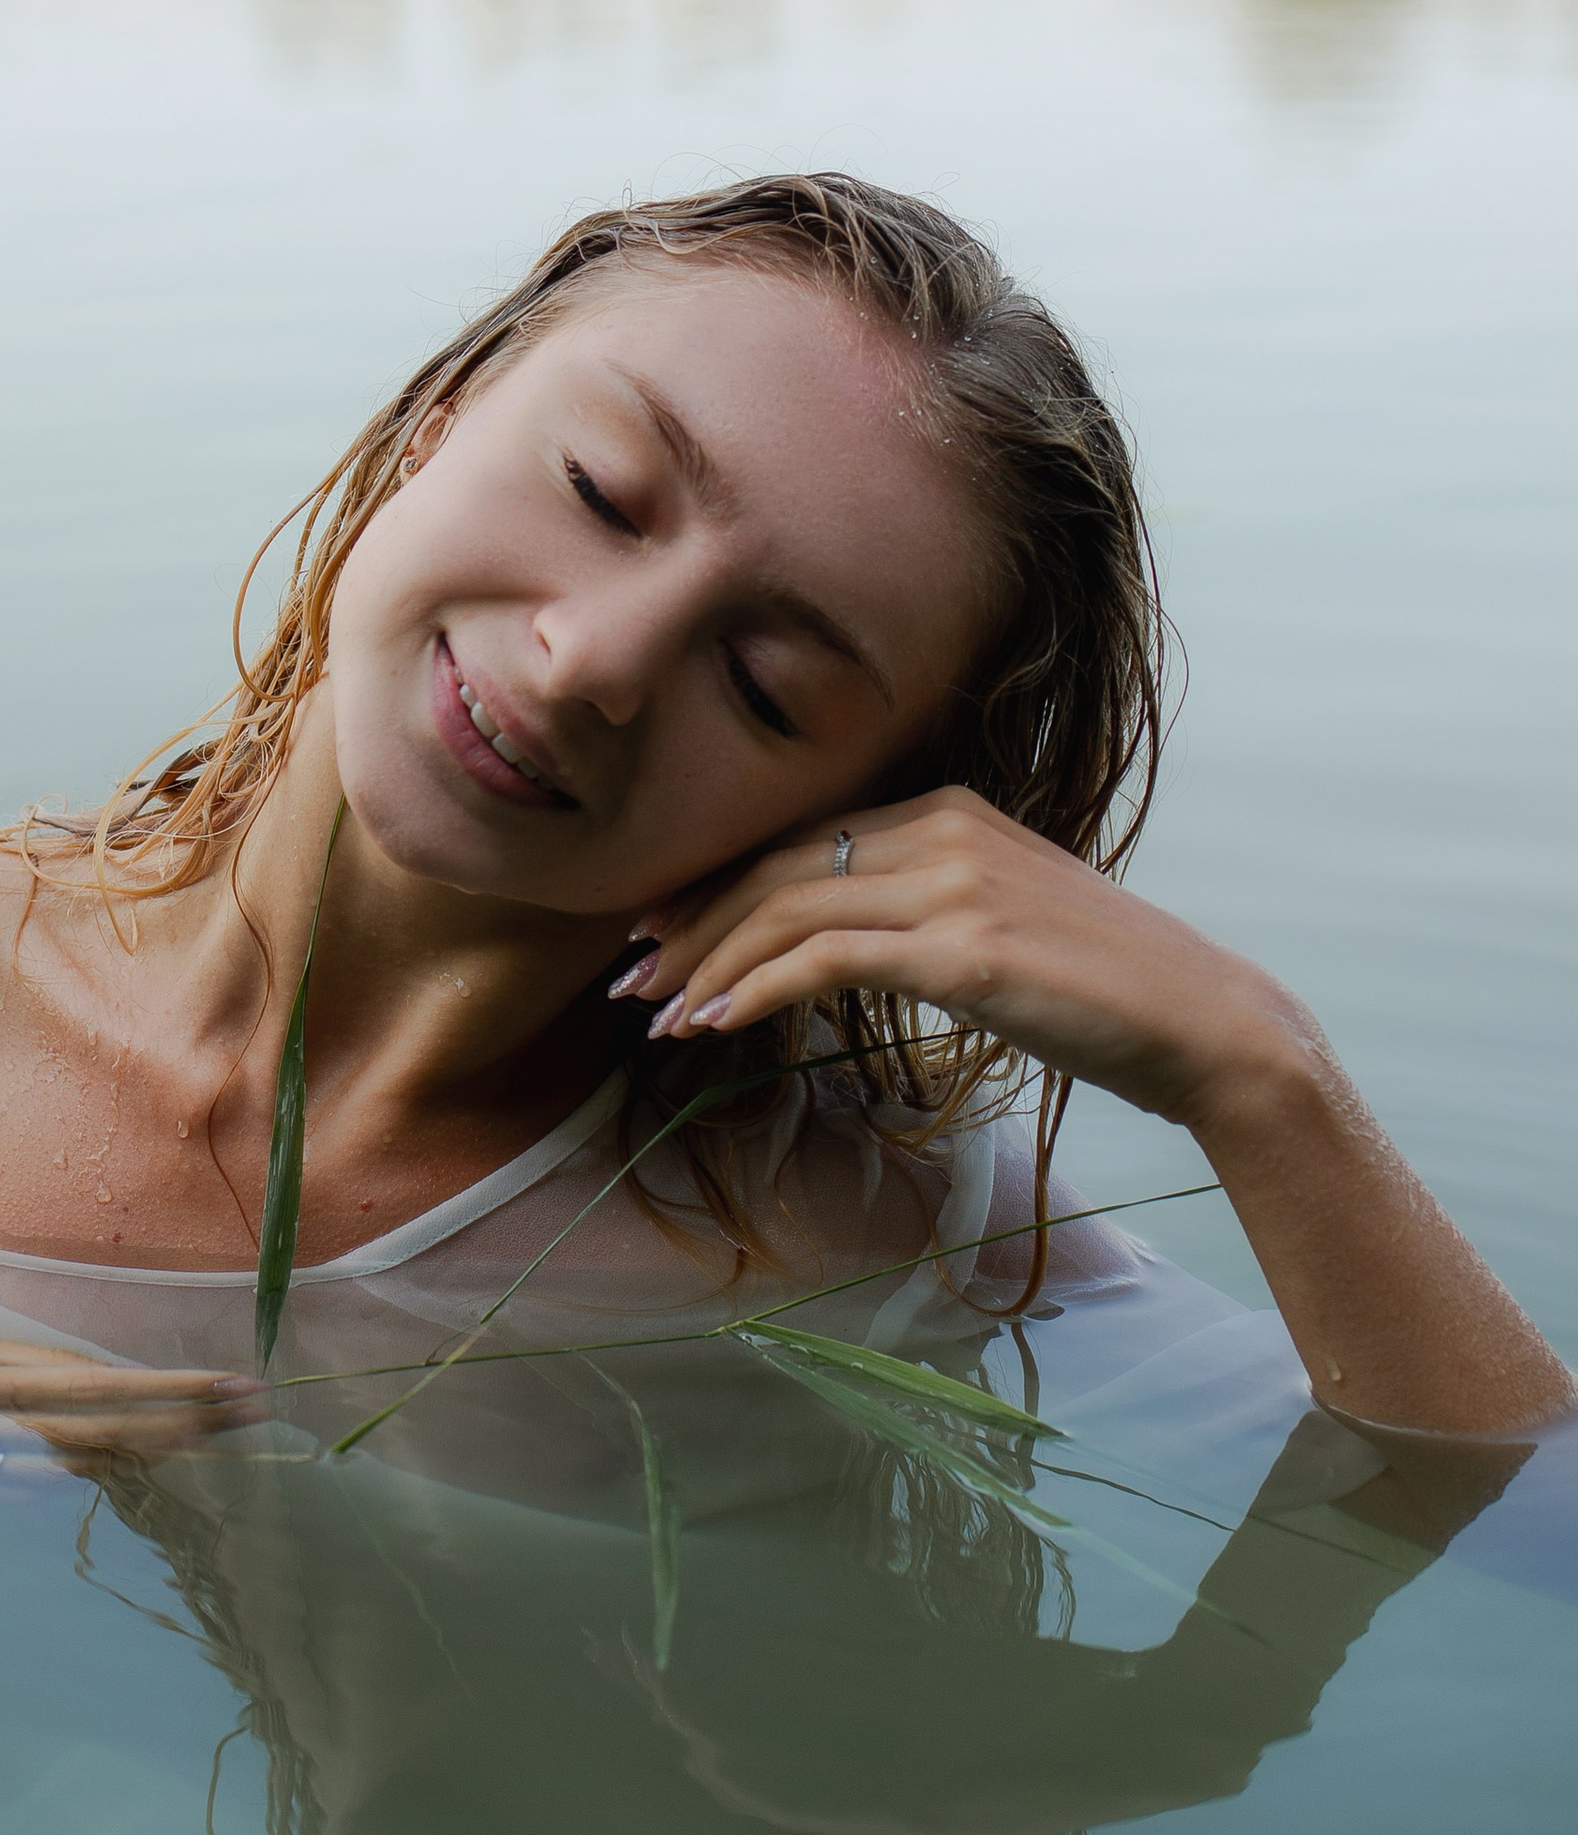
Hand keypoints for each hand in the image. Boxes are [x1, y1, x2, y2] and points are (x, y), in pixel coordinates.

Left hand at [618, 785, 1299, 1131]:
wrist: (1205, 1024)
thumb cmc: (1105, 992)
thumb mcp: (1002, 926)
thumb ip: (923, 912)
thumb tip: (840, 945)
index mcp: (948, 810)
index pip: (798, 837)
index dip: (716, 884)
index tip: (658, 930)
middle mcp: (942, 829)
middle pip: (775, 864)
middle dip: (689, 921)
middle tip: (627, 976)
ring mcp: (953, 884)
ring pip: (785, 908)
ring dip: (706, 963)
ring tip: (655, 1013)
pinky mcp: (964, 948)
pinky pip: (825, 958)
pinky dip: (756, 988)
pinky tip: (715, 1023)